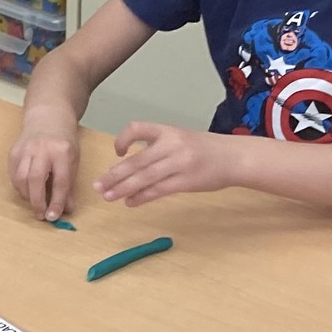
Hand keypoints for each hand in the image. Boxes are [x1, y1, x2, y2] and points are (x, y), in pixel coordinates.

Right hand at [10, 106, 81, 220]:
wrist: (47, 118)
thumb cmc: (63, 142)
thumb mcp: (73, 160)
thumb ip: (69, 184)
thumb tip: (66, 209)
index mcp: (62, 151)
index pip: (60, 181)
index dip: (56, 202)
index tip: (54, 216)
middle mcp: (42, 149)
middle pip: (35, 180)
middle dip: (37, 201)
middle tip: (41, 215)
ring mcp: (25, 149)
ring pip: (21, 178)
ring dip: (27, 195)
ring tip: (35, 202)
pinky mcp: (13, 152)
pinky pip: (13, 175)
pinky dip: (19, 187)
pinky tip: (27, 190)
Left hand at [96, 122, 231, 207]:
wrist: (234, 157)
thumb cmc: (205, 149)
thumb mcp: (181, 139)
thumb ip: (158, 148)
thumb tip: (129, 166)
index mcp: (168, 130)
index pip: (138, 128)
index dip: (123, 139)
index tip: (117, 152)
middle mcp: (172, 145)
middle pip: (136, 161)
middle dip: (114, 175)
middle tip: (97, 185)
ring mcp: (179, 163)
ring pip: (144, 177)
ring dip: (123, 188)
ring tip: (108, 196)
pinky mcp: (186, 181)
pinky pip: (158, 190)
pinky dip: (141, 197)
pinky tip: (130, 202)